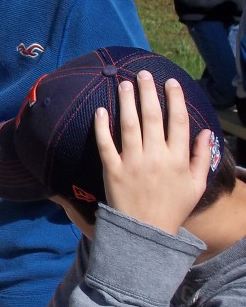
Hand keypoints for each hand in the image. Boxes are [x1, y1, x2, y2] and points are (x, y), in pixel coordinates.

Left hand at [94, 72, 213, 235]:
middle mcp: (155, 157)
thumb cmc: (173, 207)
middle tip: (143, 73)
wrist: (146, 233)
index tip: (171, 82)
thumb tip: (206, 131)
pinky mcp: (112, 170)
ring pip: (128, 125)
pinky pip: (105, 144)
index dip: (175, 99)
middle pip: (152, 117)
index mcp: (178, 159)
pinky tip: (101, 109)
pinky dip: (102, 126)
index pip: (177, 121)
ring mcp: (132, 162)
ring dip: (126, 101)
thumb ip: (201, 157)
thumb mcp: (196, 185)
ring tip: (124, 83)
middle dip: (148, 92)